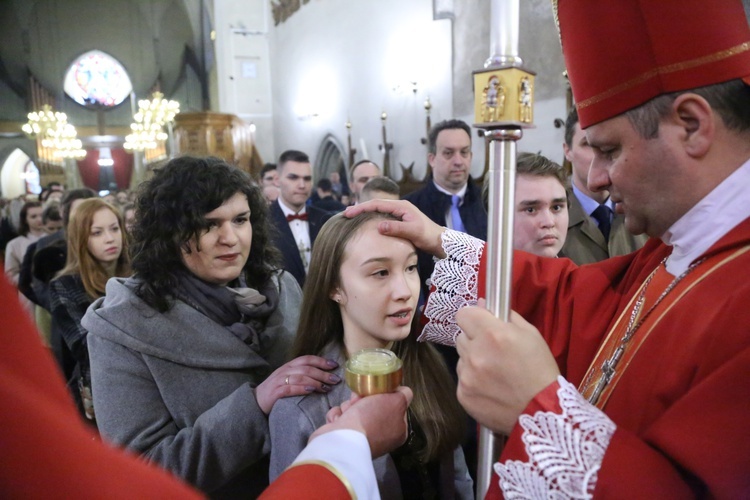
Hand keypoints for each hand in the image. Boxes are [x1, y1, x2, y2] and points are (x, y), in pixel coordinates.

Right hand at [256, 355, 340, 414]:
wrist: (256, 401)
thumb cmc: (276, 390)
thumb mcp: (288, 379)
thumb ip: (302, 375)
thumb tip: (323, 376)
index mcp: (289, 366)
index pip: (307, 359)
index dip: (321, 361)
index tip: (335, 365)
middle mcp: (285, 371)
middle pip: (307, 368)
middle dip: (323, 373)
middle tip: (335, 379)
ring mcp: (279, 381)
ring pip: (300, 377)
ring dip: (315, 382)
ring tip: (326, 388)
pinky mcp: (275, 392)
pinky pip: (290, 388)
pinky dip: (301, 388)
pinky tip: (311, 391)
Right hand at [310, 386, 412, 457]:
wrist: (344, 439)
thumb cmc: (372, 419)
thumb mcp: (396, 402)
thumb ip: (404, 395)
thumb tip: (403, 391)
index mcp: (398, 430)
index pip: (394, 405)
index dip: (384, 394)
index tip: (376, 390)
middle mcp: (381, 435)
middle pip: (372, 405)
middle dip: (362, 399)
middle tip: (357, 399)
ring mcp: (361, 437)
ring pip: (355, 410)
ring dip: (348, 406)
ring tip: (347, 412)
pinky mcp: (344, 438)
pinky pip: (342, 419)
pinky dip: (338, 416)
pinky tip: (338, 419)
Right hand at [344, 200, 445, 257]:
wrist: (438, 240)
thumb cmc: (427, 235)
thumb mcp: (412, 232)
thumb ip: (396, 228)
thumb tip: (379, 225)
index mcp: (401, 206)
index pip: (377, 204)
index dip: (362, 208)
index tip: (349, 213)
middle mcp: (399, 207)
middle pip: (376, 204)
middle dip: (360, 208)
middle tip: (346, 213)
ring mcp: (400, 212)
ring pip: (378, 209)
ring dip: (365, 212)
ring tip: (352, 216)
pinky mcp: (400, 219)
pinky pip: (383, 215)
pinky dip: (372, 217)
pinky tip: (366, 222)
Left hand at [455, 306, 559, 434]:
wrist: (542, 412)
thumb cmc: (540, 370)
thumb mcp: (531, 334)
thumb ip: (505, 316)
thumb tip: (481, 304)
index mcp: (493, 333)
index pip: (463, 314)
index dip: (473, 318)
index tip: (480, 325)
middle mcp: (475, 353)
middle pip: (461, 336)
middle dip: (474, 341)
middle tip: (494, 353)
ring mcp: (467, 375)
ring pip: (461, 359)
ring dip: (473, 362)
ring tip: (495, 374)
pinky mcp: (463, 395)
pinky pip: (462, 380)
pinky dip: (473, 382)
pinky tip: (491, 389)